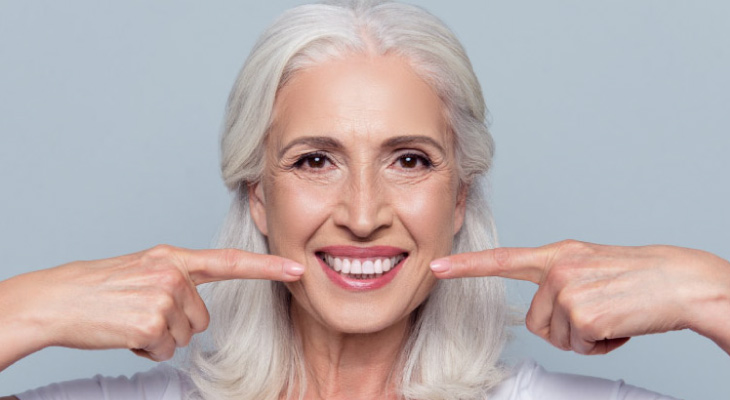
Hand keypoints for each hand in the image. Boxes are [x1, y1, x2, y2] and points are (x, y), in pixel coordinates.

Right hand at [0, 245, 303, 367]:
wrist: (59, 298)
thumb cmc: (102, 287)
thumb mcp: (145, 268)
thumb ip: (179, 277)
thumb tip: (200, 308)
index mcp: (174, 258)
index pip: (230, 262)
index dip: (267, 268)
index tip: (297, 269)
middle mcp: (174, 273)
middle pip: (202, 317)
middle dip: (176, 324)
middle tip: (141, 312)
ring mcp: (164, 297)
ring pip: (185, 336)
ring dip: (159, 337)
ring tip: (130, 319)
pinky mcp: (152, 322)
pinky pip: (164, 350)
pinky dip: (145, 349)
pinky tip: (125, 332)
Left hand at [430, 240, 729, 354]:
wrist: (678, 280)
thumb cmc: (637, 277)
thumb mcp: (590, 266)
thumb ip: (559, 279)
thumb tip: (542, 311)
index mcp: (558, 255)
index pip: (503, 260)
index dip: (466, 267)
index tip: (436, 267)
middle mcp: (557, 268)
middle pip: (535, 322)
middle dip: (565, 329)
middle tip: (598, 313)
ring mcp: (567, 289)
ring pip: (556, 337)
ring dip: (584, 337)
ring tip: (611, 315)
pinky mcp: (581, 312)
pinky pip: (579, 346)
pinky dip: (601, 345)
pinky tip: (618, 324)